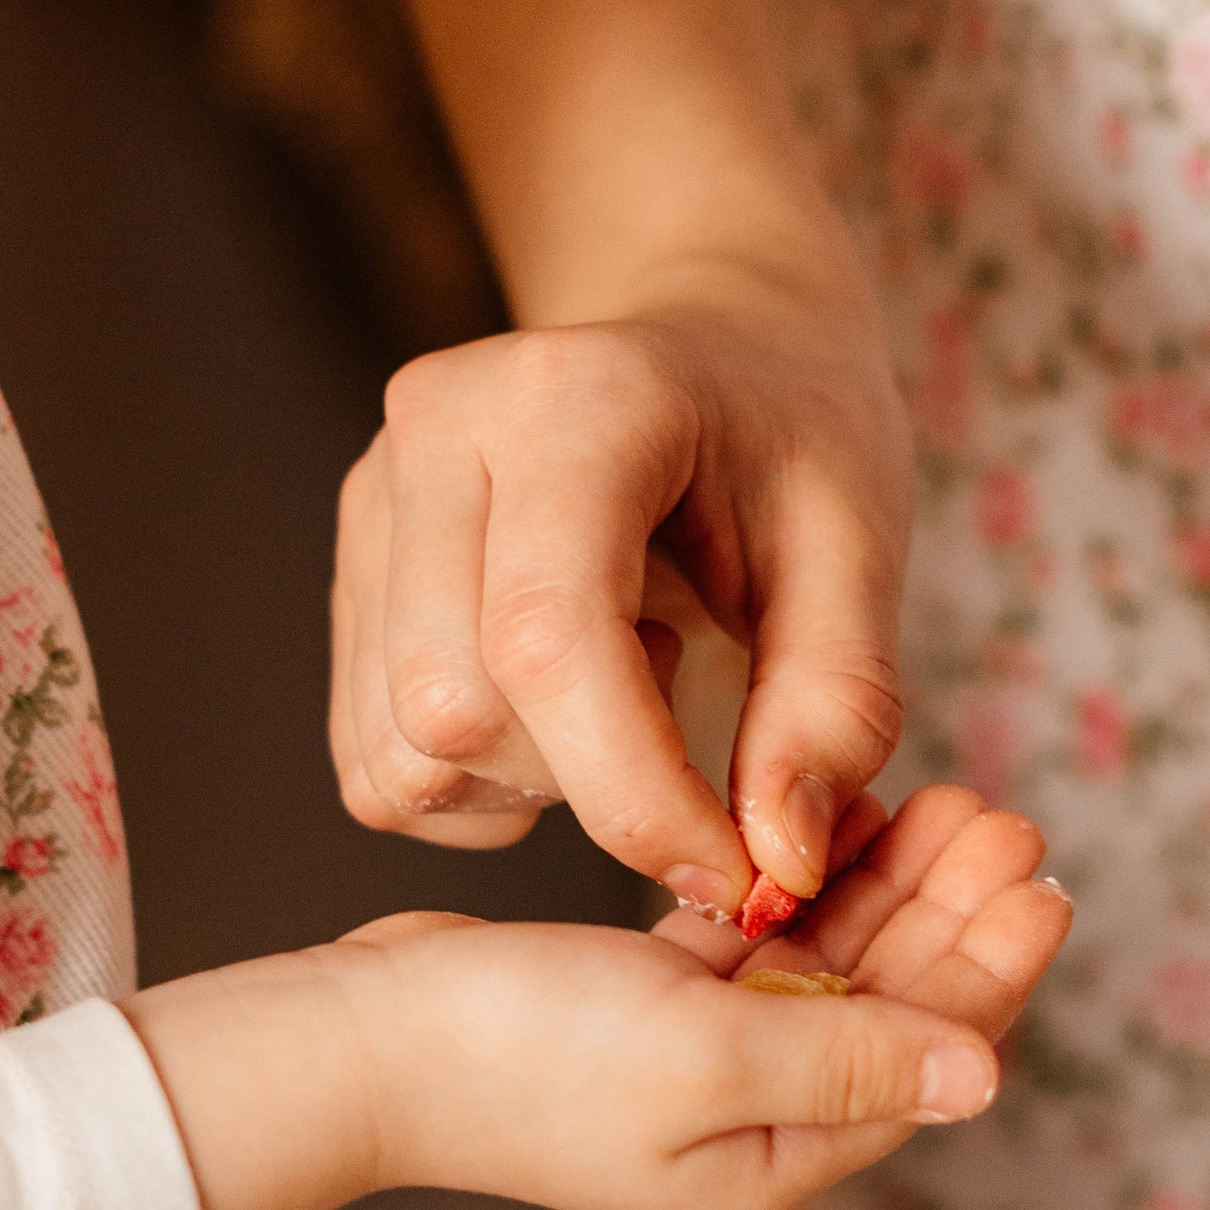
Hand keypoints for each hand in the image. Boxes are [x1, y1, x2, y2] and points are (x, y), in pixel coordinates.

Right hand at [126, 787, 1065, 1209]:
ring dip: (886, 886)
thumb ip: (846, 1062)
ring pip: (830, 964)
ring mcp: (698, 1059)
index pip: (923, 1060)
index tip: (1043, 879)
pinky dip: (800, 882)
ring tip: (943, 801)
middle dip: (951, 912)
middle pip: (890, 1007)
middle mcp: (751, 1119)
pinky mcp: (646, 1001)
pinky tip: (832, 819)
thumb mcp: (702, 1057)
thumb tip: (986, 1080)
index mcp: (776, 1158)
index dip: (988, 968)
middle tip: (1006, 816)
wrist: (361, 1043)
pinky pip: (758, 940)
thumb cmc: (513, 1057)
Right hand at [327, 247, 912, 921]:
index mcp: (571, 399)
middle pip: (452, 710)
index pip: (548, 639)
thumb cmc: (790, 433)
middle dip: (584, 784)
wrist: (714, 337)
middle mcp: (438, 430)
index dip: (635, 793)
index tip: (733, 872)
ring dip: (527, 784)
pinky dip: (475, 783)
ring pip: (401, 748)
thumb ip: (835, 703)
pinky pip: (374, 756)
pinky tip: (558, 700)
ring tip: (622, 682)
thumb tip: (776, 864)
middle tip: (682, 712)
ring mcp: (373, 497)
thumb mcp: (859, 544)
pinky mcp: (351, 568)